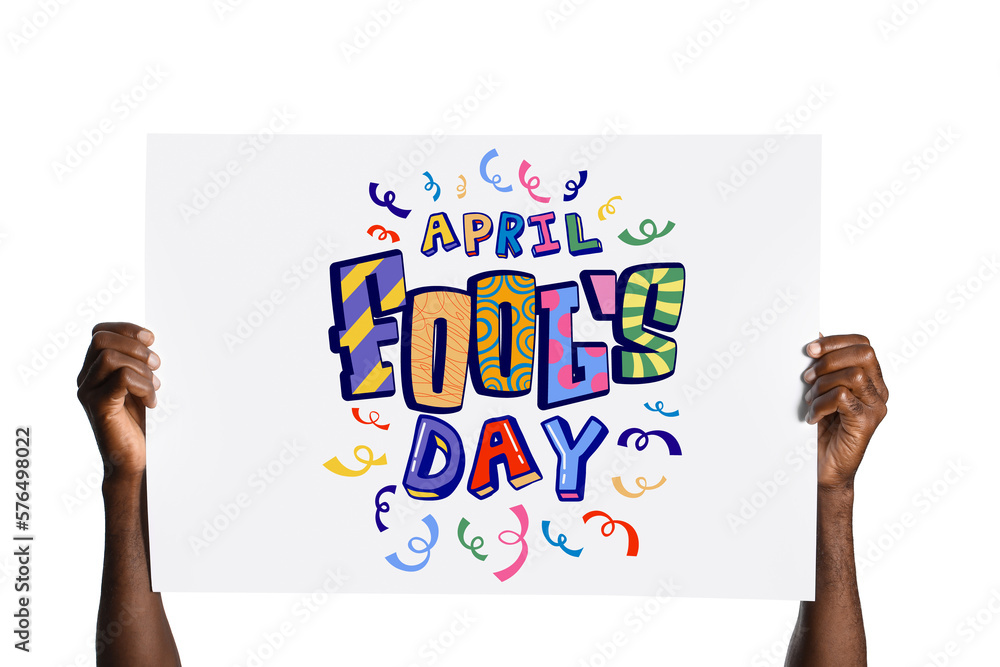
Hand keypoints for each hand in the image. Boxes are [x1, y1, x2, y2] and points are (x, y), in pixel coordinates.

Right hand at [77, 322, 160, 480]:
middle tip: (155, 365)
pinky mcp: (99, 406)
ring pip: (111, 357)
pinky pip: (123, 379)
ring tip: (154, 387)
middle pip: (102, 340)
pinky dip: (144, 386)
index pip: (99, 332)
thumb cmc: (132, 421)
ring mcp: (88, 392)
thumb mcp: (134, 384)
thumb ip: (133, 362)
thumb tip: (146, 339)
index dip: (126, 329)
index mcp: (92, 370)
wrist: (128, 457)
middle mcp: (85, 379)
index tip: (150, 339)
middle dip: (135, 346)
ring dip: (142, 369)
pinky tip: (150, 402)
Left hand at [803, 333, 887, 491]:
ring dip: (822, 385)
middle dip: (829, 359)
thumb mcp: (823, 392)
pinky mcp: (866, 423)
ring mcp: (875, 407)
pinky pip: (842, 398)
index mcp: (872, 380)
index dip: (837, 341)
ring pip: (852, 375)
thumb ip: (826, 368)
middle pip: (864, 354)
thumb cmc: (826, 430)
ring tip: (809, 401)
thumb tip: (816, 338)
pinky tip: (813, 417)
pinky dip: (821, 404)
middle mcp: (879, 392)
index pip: (864, 345)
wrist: (829, 469)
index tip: (810, 349)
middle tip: (807, 377)